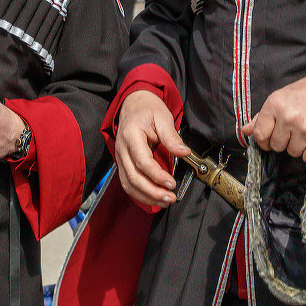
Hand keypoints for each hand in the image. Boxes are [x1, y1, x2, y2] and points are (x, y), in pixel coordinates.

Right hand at [114, 90, 188, 207]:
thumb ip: (172, 137)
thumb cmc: (148, 110)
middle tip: (170, 197)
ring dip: (146, 197)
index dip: (157, 175)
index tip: (172, 183)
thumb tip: (184, 153)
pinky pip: (127, 183)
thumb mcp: (162, 117)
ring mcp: (120, 157)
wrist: (133, 104)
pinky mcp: (123, 163)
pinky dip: (139, 194)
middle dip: (152, 192)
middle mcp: (122, 148)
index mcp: (131, 135)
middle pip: (133, 177)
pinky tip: (153, 198)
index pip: (142, 161)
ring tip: (164, 201)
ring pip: (128, 184)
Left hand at [241, 69, 305, 162]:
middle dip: (284, 141)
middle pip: (276, 146)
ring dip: (299, 146)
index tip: (271, 138)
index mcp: (274, 104)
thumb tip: (244, 131)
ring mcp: (305, 129)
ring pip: (292, 152)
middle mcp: (288, 116)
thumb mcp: (281, 98)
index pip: (260, 135)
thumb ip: (262, 116)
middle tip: (295, 130)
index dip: (264, 140)